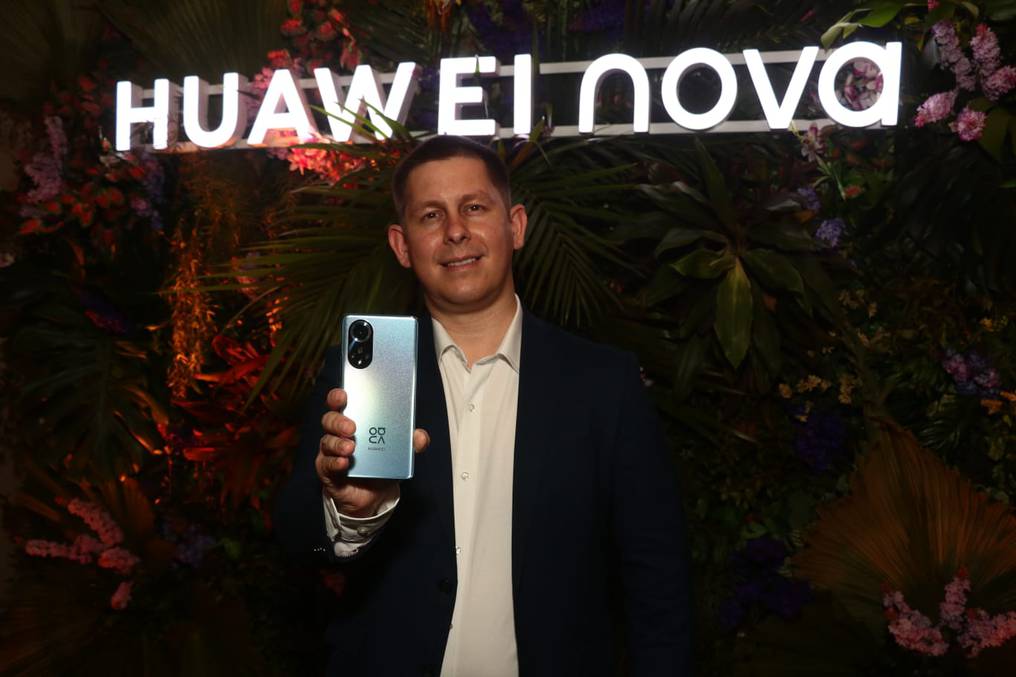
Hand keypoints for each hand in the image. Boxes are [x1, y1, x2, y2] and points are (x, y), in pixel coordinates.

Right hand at [316, 387, 428, 517]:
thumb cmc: (382, 465)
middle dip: (339, 421)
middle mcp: (339, 433)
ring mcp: (331, 451)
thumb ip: (411, 443)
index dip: (339, 396)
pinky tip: (344, 462)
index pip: (341, 403)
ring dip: (338, 443)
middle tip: (352, 427)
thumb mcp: (400, 453)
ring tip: (351, 447)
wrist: (373, 495)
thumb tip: (420, 436)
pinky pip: (327, 464)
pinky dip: (335, 462)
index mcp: (354, 421)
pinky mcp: (327, 469)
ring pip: (328, 441)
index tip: (344, 394)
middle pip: (330, 419)